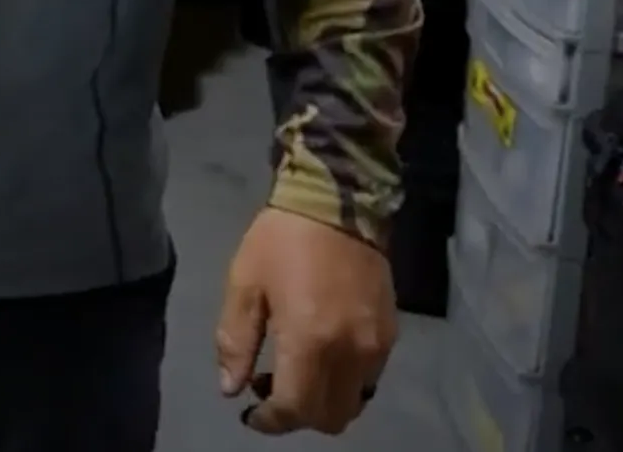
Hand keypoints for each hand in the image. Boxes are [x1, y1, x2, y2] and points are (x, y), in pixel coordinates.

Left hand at [216, 207, 395, 435]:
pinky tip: (324, 356)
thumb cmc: (282, 239)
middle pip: (329, 417)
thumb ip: (236, 341)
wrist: (338, 200)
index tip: (250, 413)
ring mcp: (376, 346)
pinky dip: (345, 384)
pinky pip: (369, 380)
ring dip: (324, 403)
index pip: (294, 409)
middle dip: (298, 416)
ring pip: (353, 404)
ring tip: (298, 373)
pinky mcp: (391, 334)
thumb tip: (232, 389)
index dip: (270, 422)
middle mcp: (350, 353)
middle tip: (272, 389)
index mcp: (309, 341)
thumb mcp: (245, 283)